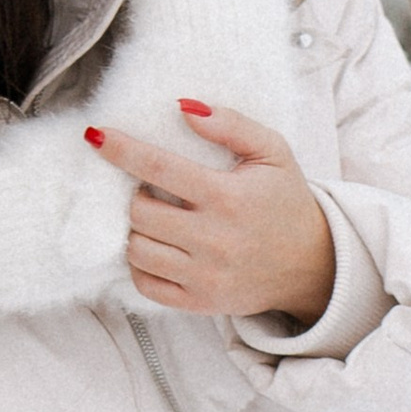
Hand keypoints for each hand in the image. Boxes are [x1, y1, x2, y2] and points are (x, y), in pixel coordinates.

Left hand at [86, 99, 335, 325]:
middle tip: (148, 188)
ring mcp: (205, 276)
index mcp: (228, 197)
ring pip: (137, 250)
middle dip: (133, 194)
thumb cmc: (286, 201)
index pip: (159, 168)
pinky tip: (156, 246)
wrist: (314, 265)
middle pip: (139, 212)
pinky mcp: (200, 303)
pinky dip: (140, 264)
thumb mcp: (272, 152)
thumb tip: (183, 108)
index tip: (96, 135)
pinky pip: (146, 285)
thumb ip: (230, 124)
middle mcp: (214, 240)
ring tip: (154, 216)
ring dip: (135, 229)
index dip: (121, 150)